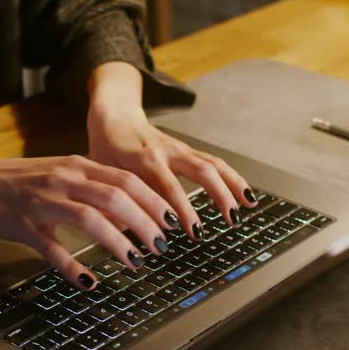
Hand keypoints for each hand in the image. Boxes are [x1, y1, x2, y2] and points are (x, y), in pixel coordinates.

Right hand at [0, 156, 176, 287]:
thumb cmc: (20, 182)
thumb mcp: (61, 175)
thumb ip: (93, 186)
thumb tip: (129, 207)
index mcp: (77, 166)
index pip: (126, 179)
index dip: (153, 201)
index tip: (172, 221)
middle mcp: (64, 180)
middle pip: (115, 197)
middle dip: (145, 222)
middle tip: (161, 246)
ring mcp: (43, 202)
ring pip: (89, 219)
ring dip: (117, 242)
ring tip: (135, 261)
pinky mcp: (24, 225)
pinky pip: (52, 248)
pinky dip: (72, 266)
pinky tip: (88, 281)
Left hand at [86, 98, 256, 240]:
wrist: (114, 116)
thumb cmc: (106, 148)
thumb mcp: (103, 173)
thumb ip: (114, 200)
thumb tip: (123, 233)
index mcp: (143, 158)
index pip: (166, 186)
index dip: (180, 209)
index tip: (190, 231)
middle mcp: (166, 151)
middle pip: (200, 171)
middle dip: (216, 197)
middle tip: (227, 222)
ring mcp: (180, 150)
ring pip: (213, 165)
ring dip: (231, 187)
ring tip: (244, 210)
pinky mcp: (188, 151)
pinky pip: (215, 163)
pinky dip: (232, 178)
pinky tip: (245, 195)